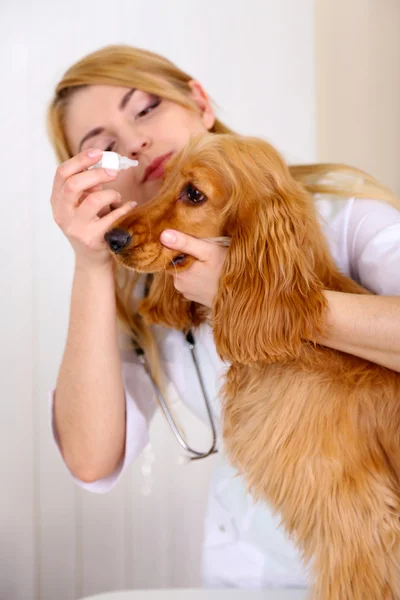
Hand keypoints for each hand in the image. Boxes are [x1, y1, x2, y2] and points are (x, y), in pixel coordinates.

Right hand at [50, 148, 135, 268]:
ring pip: (93, 200)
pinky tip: (130, 206)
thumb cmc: (90, 225)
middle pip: (73, 184)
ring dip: (111, 194)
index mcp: (57, 201)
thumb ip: (87, 186)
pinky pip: (112, 218)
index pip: (62, 173)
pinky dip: (124, 208)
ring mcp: (75, 228)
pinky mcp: (92, 239)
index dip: (81, 160)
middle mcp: (62, 214)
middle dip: (97, 174)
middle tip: (114, 172)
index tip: (99, 153)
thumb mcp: (83, 204)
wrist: (92, 260)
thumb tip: (105, 164)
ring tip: (118, 197)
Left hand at [160, 230, 226, 307]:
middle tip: (204, 249)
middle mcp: (180, 285)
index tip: (191, 239)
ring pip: (186, 272)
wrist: (243, 298)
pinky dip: (200, 276)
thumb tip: (163, 234)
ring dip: (195, 266)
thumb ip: (185, 243)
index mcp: (179, 272)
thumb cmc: (227, 271)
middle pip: (178, 263)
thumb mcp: (208, 251)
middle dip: (188, 256)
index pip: (169, 255)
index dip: (178, 245)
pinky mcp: (198, 298)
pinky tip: (212, 272)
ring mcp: (189, 293)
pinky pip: (194, 282)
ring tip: (210, 261)